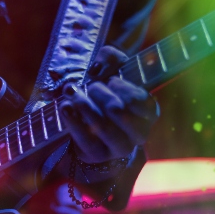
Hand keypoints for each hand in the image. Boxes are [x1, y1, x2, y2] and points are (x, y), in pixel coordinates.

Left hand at [59, 45, 158, 162]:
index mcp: (149, 113)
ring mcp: (120, 147)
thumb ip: (110, 58)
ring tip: (72, 92)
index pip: (140, 100)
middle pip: (117, 110)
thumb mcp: (114, 71)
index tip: (111, 81)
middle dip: (99, 93)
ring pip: (101, 126)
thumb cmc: (109, 96)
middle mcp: (139, 133)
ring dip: (84, 105)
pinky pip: (85, 139)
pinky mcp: (99, 155)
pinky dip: (73, 120)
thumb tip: (97, 67)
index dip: (122, 88)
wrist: (95, 129)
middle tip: (91, 86)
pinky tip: (65, 106)